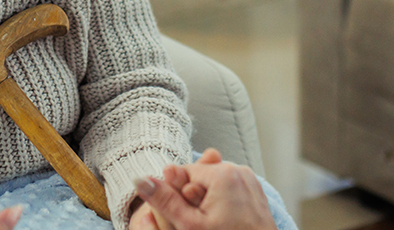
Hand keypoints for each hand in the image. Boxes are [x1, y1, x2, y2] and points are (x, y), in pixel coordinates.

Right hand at [135, 150, 274, 229]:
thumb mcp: (190, 224)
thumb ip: (165, 200)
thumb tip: (139, 180)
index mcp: (222, 173)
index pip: (182, 173)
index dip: (178, 196)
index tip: (185, 215)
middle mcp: (238, 169)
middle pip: (199, 178)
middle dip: (193, 197)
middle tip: (199, 222)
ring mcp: (249, 179)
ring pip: (213, 184)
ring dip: (206, 200)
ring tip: (212, 223)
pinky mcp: (254, 189)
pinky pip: (229, 189)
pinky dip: (222, 202)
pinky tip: (223, 221)